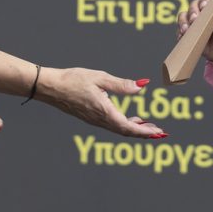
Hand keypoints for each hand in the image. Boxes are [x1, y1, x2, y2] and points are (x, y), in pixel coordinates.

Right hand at [35, 68, 165, 137]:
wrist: (50, 87)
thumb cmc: (73, 80)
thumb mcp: (100, 78)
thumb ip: (121, 84)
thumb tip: (141, 86)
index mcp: (104, 112)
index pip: (128, 127)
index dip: (145, 132)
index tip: (159, 132)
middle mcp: (100, 120)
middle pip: (126, 132)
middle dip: (145, 133)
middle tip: (161, 133)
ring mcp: (94, 120)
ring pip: (119, 129)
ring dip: (136, 129)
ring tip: (150, 126)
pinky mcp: (91, 117)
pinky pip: (112, 125)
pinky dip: (125, 124)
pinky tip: (132, 117)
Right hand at [176, 0, 212, 62]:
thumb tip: (206, 20)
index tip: (204, 6)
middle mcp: (205, 11)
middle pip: (193, 6)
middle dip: (192, 13)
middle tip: (194, 20)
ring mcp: (197, 23)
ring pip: (184, 18)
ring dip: (183, 22)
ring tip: (186, 30)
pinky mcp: (192, 35)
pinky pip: (182, 33)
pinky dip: (181, 35)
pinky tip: (183, 38)